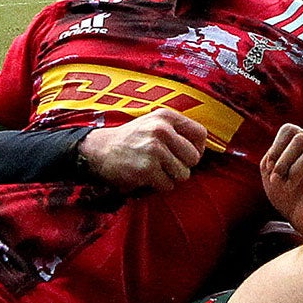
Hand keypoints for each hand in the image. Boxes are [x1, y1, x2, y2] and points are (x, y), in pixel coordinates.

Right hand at [79, 108, 207, 192]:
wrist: (99, 150)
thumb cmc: (130, 139)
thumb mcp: (153, 122)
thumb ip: (177, 130)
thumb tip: (202, 148)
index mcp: (166, 116)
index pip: (201, 134)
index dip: (197, 148)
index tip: (186, 154)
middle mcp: (162, 130)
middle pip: (194, 158)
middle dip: (183, 165)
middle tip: (167, 165)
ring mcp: (154, 149)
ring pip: (183, 174)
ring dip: (170, 177)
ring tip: (155, 169)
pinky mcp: (147, 168)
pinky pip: (168, 185)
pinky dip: (159, 185)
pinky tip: (146, 176)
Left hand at [260, 123, 302, 240]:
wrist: (302, 220)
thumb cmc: (287, 194)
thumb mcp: (271, 175)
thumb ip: (271, 158)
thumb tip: (275, 153)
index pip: (290, 129)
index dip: (276, 146)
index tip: (268, 167)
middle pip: (302, 138)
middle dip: (284, 159)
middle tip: (276, 179)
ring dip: (296, 169)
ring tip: (289, 185)